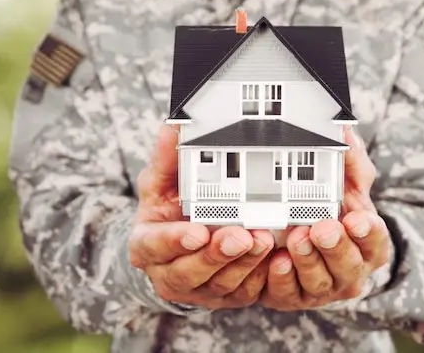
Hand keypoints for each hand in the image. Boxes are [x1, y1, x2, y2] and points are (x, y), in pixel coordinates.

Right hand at [129, 125, 273, 309]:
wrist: (179, 246)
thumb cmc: (168, 212)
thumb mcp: (160, 184)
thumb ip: (167, 159)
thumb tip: (173, 128)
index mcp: (148, 245)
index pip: (155, 246)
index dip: (175, 241)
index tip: (197, 232)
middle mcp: (169, 273)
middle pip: (190, 271)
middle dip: (217, 255)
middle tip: (241, 236)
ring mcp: (198, 288)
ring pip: (221, 284)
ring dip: (244, 265)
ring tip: (264, 241)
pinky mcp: (225, 295)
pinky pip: (244, 292)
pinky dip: (260, 277)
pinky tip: (275, 258)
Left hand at [261, 127, 389, 310]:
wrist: (298, 237)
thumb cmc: (332, 212)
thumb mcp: (345, 184)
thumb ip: (349, 160)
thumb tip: (344, 130)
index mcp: (368, 244)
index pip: (376, 240)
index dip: (368, 232)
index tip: (357, 218)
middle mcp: (350, 270)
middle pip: (348, 265)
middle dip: (335, 247)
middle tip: (322, 228)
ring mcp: (323, 286)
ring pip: (319, 282)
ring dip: (308, 261)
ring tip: (297, 239)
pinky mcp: (294, 296)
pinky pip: (289, 293)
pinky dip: (282, 279)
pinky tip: (276, 262)